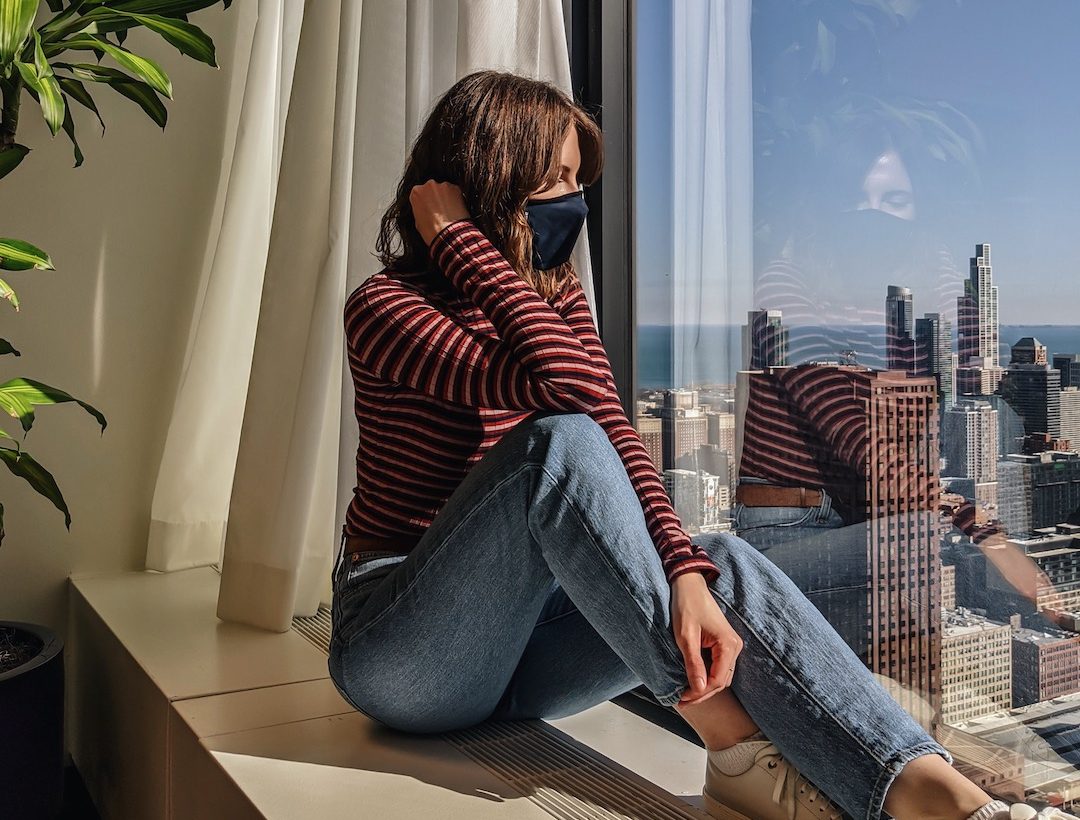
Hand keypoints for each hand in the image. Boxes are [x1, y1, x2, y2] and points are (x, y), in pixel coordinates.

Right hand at [410, 180, 471, 246]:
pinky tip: (456, 211)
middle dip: (436, 198)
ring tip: (448, 212)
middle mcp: (428, 185)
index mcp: (416, 192)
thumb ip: (420, 209)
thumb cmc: (432, 231)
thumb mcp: (418, 222)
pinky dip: (456, 199)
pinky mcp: (456, 188)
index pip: (419, 194)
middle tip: (440, 211)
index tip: (429, 208)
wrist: (448, 234)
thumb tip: (425, 210)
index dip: (425, 202)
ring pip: (444, 190)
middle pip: (432, 189)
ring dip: (446, 198)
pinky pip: (455, 192)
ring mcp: (443, 186)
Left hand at [670, 571, 743, 706]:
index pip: (717, 680)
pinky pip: (717, 666)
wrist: (689, 585)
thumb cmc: (687, 606)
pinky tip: (691, 679)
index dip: (700, 693)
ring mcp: (731, 645)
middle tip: (681, 700)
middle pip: (721, 681)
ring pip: (720, 676)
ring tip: (684, 694)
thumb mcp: (686, 637)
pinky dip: (705, 675)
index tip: (682, 698)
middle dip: (702, 693)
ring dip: (704, 686)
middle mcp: (734, 646)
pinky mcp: (723, 643)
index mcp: (728, 645)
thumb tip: (699, 689)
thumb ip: (693, 664)